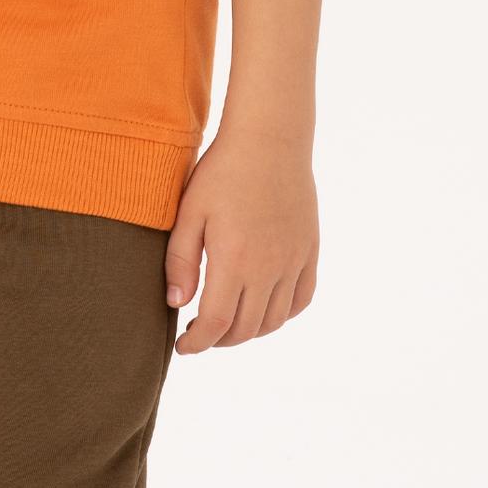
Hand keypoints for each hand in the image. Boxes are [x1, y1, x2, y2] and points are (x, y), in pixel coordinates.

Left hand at [164, 126, 318, 352]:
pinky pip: (301, 299)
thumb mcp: (189, 213)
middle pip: (246, 328)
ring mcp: (294, 260)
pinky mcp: (309, 251)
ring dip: (249, 332)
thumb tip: (178, 305)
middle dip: (219, 340)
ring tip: (228, 323)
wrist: (270, 140)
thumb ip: (180, 262)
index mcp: (235, 259)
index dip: (198, 344)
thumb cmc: (222, 172)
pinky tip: (263, 308)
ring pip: (275, 320)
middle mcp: (269, 267)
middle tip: (199, 333)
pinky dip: (282, 315)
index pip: (217, 323)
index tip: (182, 347)